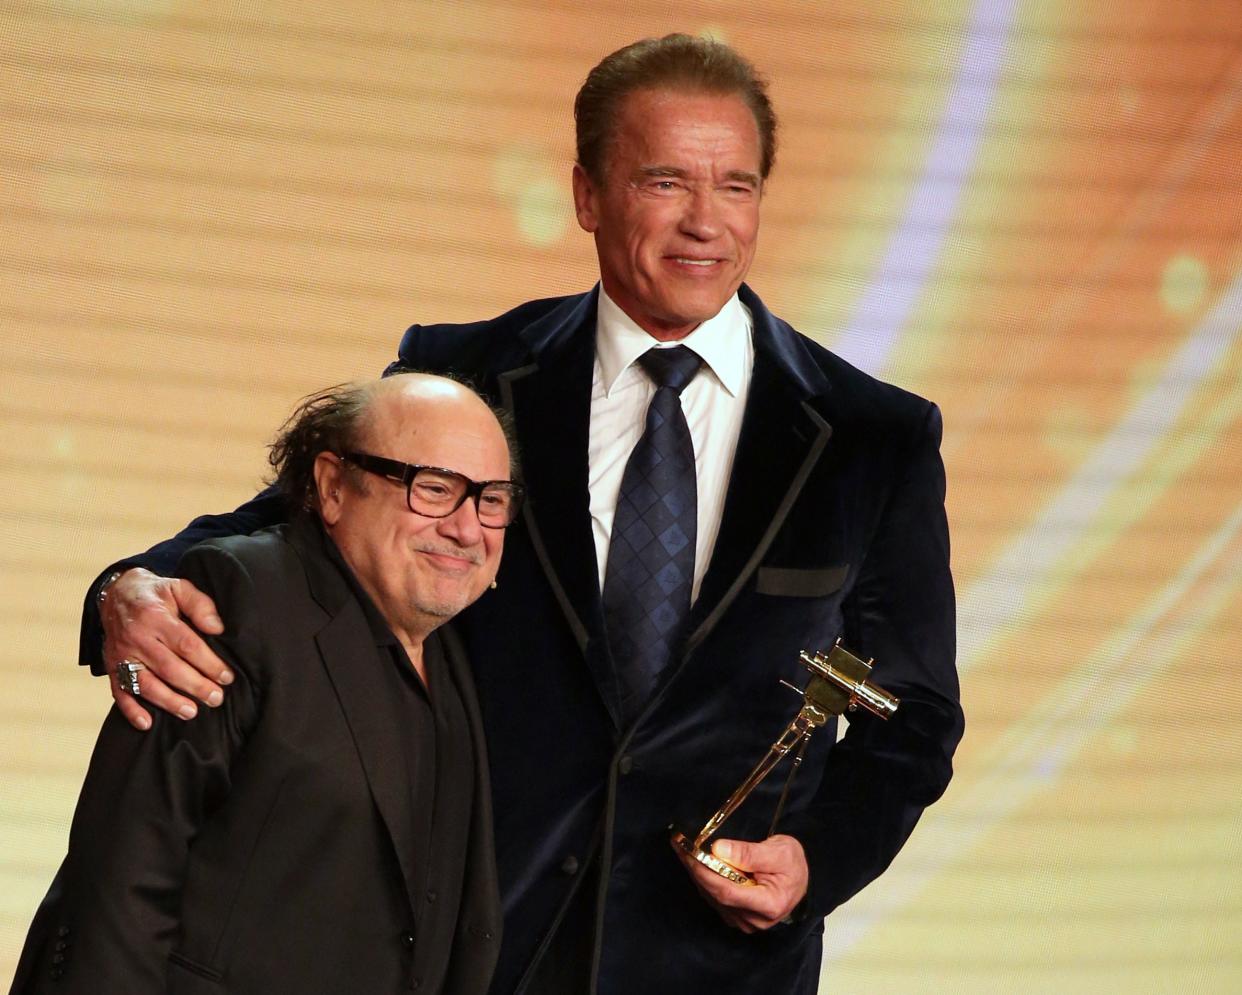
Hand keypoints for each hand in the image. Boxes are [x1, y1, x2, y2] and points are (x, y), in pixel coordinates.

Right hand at [101, 568, 231, 729]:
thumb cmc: (155, 594)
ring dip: (168, 701)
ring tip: (191, 712)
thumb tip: (217, 628)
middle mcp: (137, 638)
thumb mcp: (179, 587)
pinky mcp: (112, 666)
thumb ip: (200, 605)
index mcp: (156, 617)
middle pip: (169, 668)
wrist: (115, 593)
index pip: (187, 645)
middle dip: (195, 686)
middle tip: (216, 699)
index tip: (227, 677)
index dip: (209, 663)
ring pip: (145, 683)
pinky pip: (119, 691)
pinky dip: (131, 710)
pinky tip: (147, 723)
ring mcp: (122, 654)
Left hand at [673, 834, 808, 932]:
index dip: (706, 872)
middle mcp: (755, 920)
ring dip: (697, 874)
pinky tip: (696, 864)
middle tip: (680, 846)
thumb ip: (749, 853)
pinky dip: (705, 881)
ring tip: (683, 851)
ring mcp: (746, 922)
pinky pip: (716, 900)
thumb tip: (718, 850)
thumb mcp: (778, 850)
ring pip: (713, 898)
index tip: (690, 852)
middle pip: (717, 896)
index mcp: (769, 904)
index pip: (728, 891)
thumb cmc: (793, 863)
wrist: (804, 878)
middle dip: (696, 870)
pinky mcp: (739, 918)